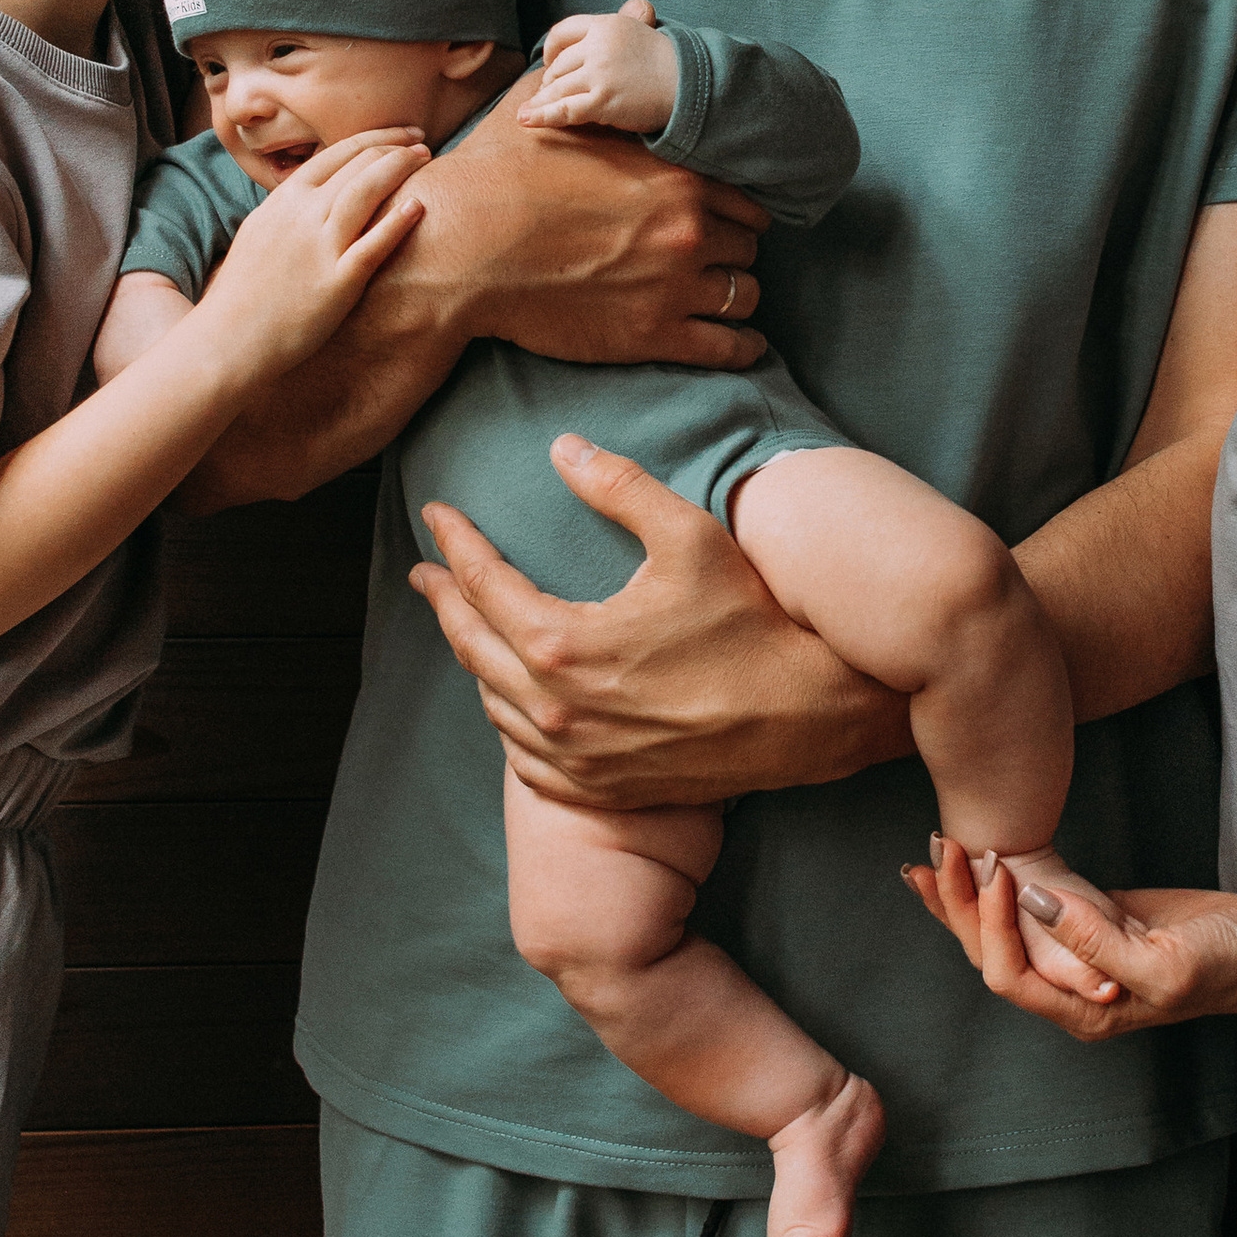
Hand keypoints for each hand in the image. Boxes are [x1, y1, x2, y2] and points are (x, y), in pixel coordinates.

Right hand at [200, 126, 428, 371]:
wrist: (228, 338)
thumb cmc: (244, 290)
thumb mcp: (261, 231)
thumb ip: (291, 208)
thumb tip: (316, 191)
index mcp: (284, 200)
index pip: (338, 152)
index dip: (376, 138)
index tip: (401, 135)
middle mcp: (302, 215)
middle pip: (358, 165)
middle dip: (396, 149)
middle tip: (423, 144)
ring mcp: (319, 247)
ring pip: (367, 192)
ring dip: (400, 169)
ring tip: (426, 160)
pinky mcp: (336, 282)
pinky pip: (373, 244)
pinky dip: (397, 221)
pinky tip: (419, 206)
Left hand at [413, 434, 912, 809]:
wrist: (809, 717)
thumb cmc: (752, 622)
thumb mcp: (689, 536)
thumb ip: (618, 486)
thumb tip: (562, 447)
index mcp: (563, 644)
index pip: (482, 583)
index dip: (455, 543)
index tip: (437, 514)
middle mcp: (556, 710)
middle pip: (471, 646)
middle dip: (443, 602)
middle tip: (427, 572)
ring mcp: (576, 758)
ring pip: (494, 705)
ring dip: (475, 659)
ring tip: (470, 626)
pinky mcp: (602, 788)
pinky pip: (525, 760)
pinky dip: (509, 722)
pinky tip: (512, 703)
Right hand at [427, 87, 770, 368]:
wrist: (462, 247)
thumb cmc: (500, 176)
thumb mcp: (554, 106)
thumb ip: (611, 67)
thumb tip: (640, 7)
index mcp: (673, 173)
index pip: (742, 194)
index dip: (731, 206)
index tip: (717, 215)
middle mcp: (687, 227)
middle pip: (748, 244)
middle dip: (732, 249)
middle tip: (711, 256)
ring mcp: (676, 284)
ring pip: (745, 293)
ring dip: (736, 295)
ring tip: (721, 298)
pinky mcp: (656, 336)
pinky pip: (729, 347)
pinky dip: (742, 347)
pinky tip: (741, 345)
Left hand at [525, 0, 678, 135]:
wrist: (692, 84)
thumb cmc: (669, 62)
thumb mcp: (645, 30)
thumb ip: (630, 20)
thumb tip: (637, 6)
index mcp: (606, 25)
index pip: (563, 31)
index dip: (551, 49)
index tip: (549, 62)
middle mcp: (598, 46)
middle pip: (559, 65)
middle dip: (550, 81)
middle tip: (548, 93)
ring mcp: (599, 73)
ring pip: (557, 88)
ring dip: (542, 101)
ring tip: (529, 111)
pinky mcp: (603, 100)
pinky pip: (564, 110)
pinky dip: (541, 115)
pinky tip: (526, 119)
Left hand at [901, 838, 1236, 1039]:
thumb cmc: (1225, 964)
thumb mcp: (1164, 962)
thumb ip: (1095, 940)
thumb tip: (1032, 900)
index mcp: (1083, 1010)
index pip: (1008, 974)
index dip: (991, 925)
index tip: (1001, 870)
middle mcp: (1069, 990)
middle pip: (990, 954)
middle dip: (957, 906)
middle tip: (938, 851)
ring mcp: (1076, 958)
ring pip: (1002, 932)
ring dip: (966, 894)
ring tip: (936, 850)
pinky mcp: (1088, 925)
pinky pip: (1029, 910)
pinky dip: (998, 887)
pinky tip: (979, 858)